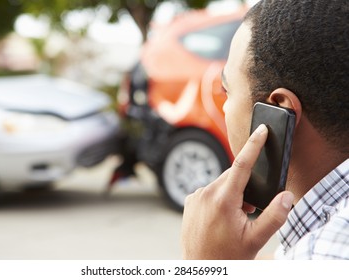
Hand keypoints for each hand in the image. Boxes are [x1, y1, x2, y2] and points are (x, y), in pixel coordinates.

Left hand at [181, 124, 293, 258]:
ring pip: (220, 184)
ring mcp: (195, 197)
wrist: (200, 267)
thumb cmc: (228, 255)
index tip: (260, 130)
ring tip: (232, 217)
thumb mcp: (256, 239)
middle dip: (243, 187)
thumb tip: (287, 196)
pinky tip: (219, 216)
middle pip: (232, 177)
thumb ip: (274, 216)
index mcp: (224, 199)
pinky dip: (217, 197)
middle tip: (248, 209)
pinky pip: (208, 191)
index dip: (253, 145)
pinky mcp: (188, 201)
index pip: (242, 165)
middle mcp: (206, 193)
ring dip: (230, 193)